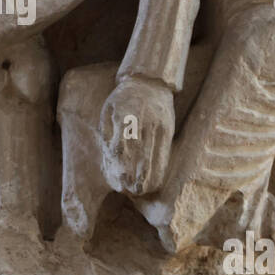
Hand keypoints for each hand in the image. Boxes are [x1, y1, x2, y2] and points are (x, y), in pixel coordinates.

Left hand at [99, 75, 174, 195]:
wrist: (148, 82)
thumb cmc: (122, 100)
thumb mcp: (108, 111)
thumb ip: (107, 133)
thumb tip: (108, 159)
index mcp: (123, 116)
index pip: (121, 147)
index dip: (118, 167)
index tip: (117, 181)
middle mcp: (142, 121)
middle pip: (138, 155)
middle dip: (133, 176)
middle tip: (128, 191)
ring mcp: (157, 124)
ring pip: (153, 155)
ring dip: (147, 176)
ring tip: (141, 191)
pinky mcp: (168, 128)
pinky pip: (164, 152)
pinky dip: (160, 168)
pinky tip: (156, 180)